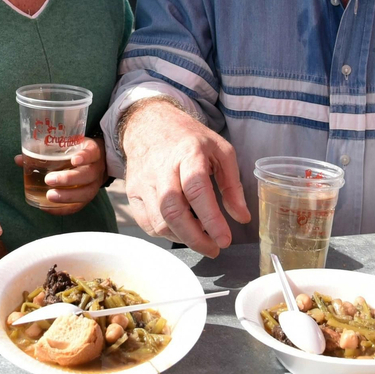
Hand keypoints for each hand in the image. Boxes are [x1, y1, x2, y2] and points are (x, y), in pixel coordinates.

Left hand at [10, 137, 105, 215]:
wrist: (95, 161)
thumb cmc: (76, 151)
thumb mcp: (66, 146)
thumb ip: (45, 150)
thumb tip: (18, 159)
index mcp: (93, 152)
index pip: (92, 153)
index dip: (84, 157)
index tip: (73, 160)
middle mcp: (96, 169)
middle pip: (87, 175)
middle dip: (69, 179)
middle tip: (49, 180)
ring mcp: (94, 185)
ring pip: (85, 193)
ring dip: (67, 196)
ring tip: (49, 196)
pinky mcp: (88, 198)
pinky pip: (79, 206)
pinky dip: (64, 209)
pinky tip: (49, 208)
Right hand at [120, 100, 250, 256]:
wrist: (150, 125)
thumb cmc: (189, 139)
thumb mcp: (220, 151)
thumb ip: (233, 185)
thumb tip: (242, 217)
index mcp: (187, 153)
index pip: (196, 189)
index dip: (211, 219)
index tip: (225, 240)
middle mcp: (161, 168)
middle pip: (173, 211)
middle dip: (195, 238)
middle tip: (214, 248)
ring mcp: (143, 181)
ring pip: (159, 222)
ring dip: (182, 237)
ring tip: (200, 236)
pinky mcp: (132, 192)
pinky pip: (147, 224)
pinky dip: (166, 233)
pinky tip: (180, 229)